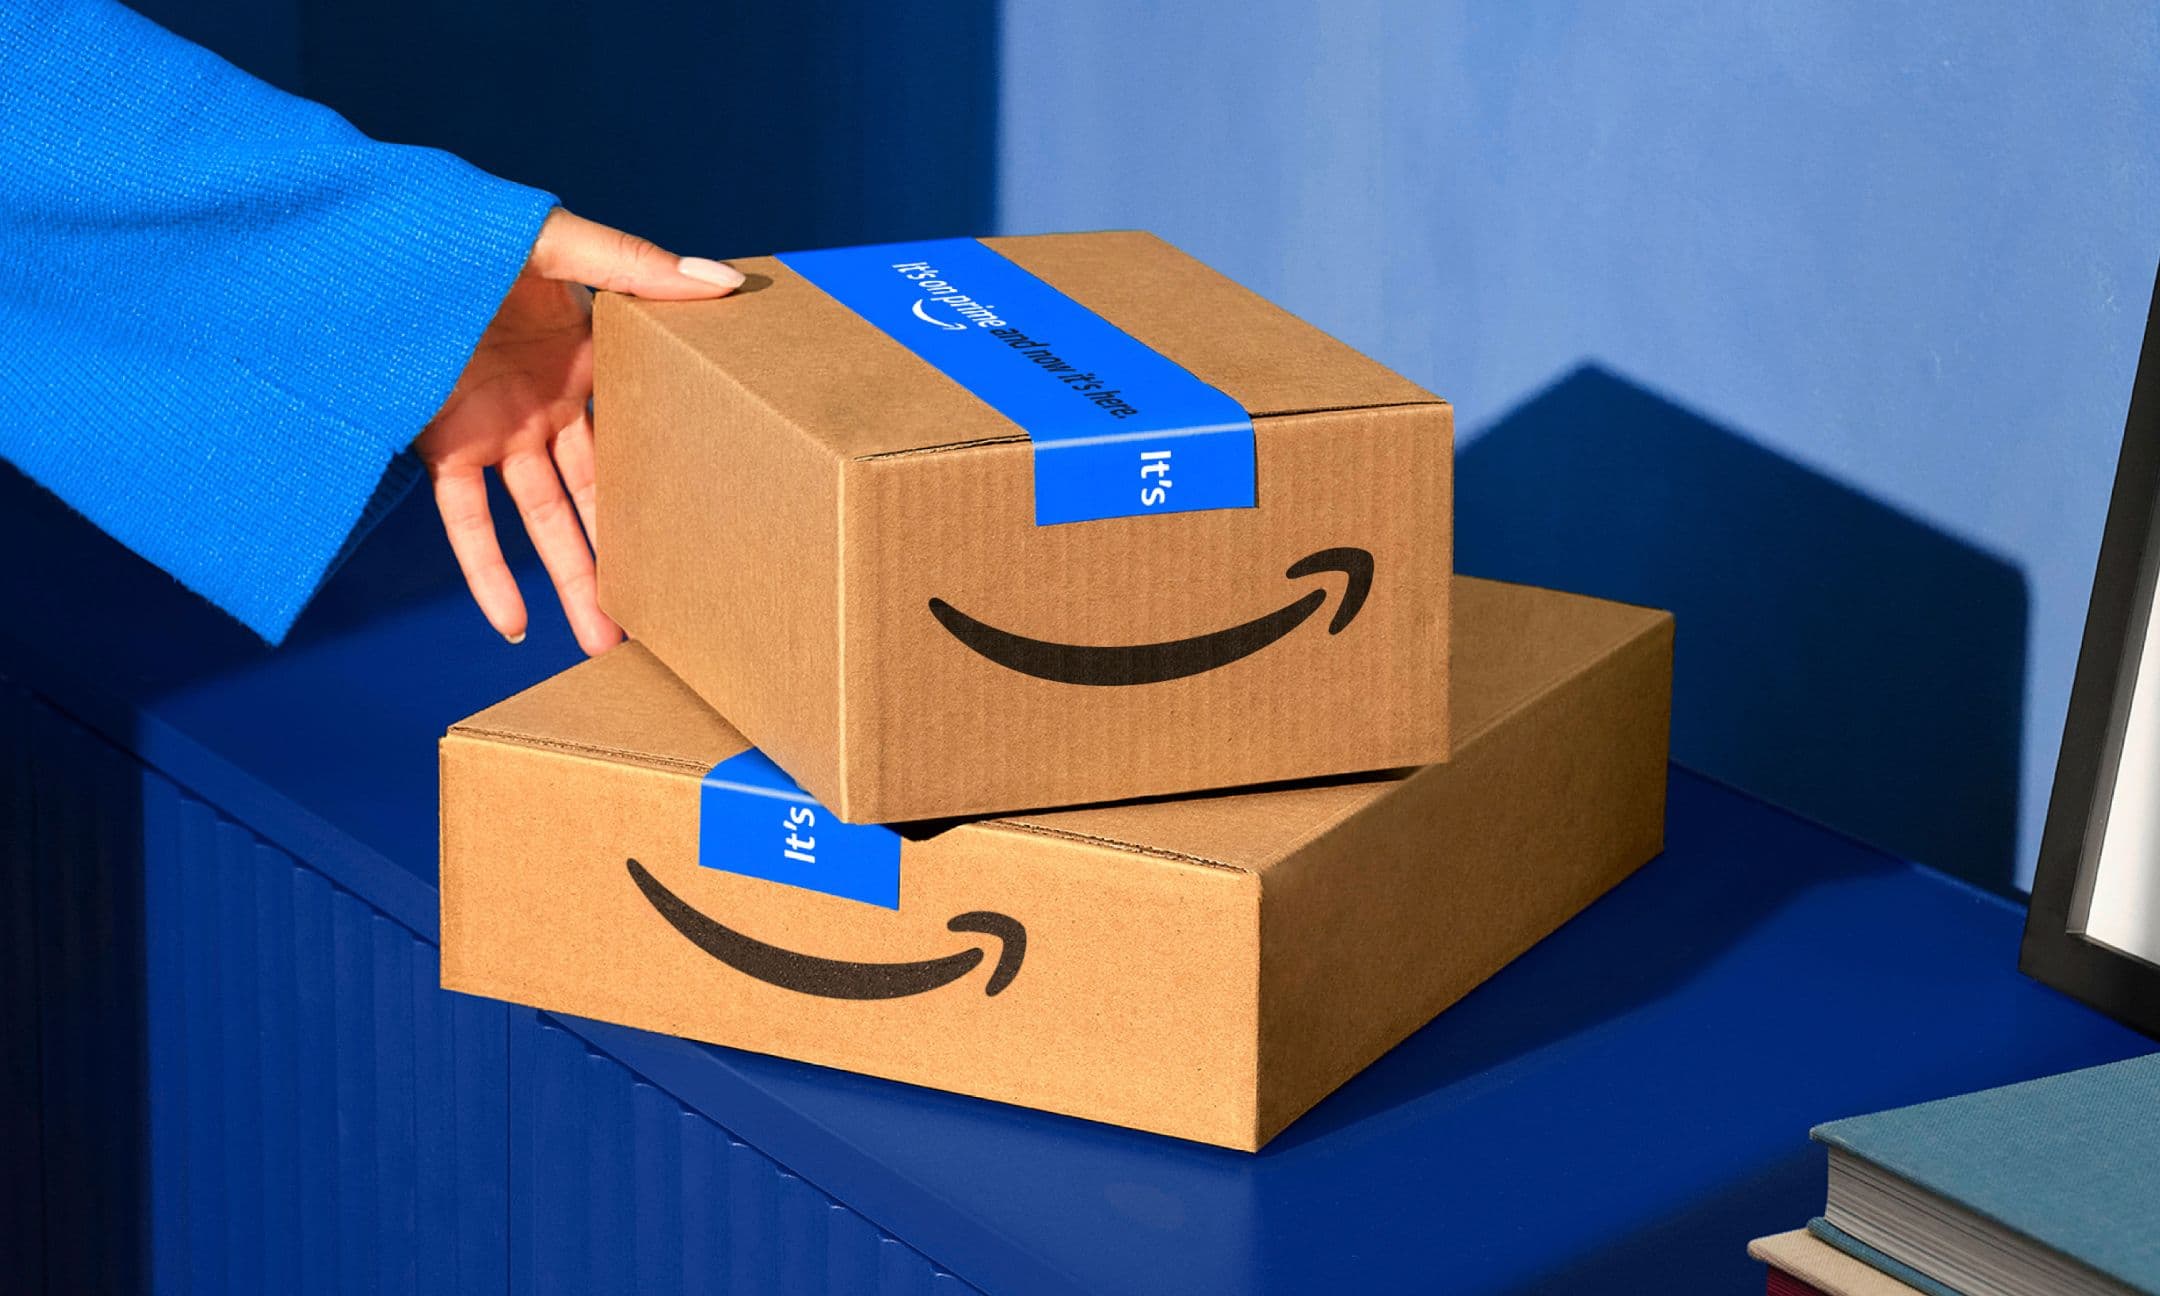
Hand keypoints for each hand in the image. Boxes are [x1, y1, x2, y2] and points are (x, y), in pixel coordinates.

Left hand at [417, 208, 742, 654]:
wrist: (374, 238)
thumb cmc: (468, 227)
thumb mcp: (559, 241)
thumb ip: (638, 264)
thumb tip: (724, 282)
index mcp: (587, 358)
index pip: (643, 429)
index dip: (677, 475)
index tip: (713, 525)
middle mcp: (548, 404)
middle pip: (600, 491)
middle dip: (629, 552)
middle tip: (666, 615)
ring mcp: (499, 430)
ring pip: (545, 518)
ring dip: (572, 577)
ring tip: (603, 639)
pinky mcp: (445, 445)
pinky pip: (469, 521)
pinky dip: (487, 573)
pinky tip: (513, 625)